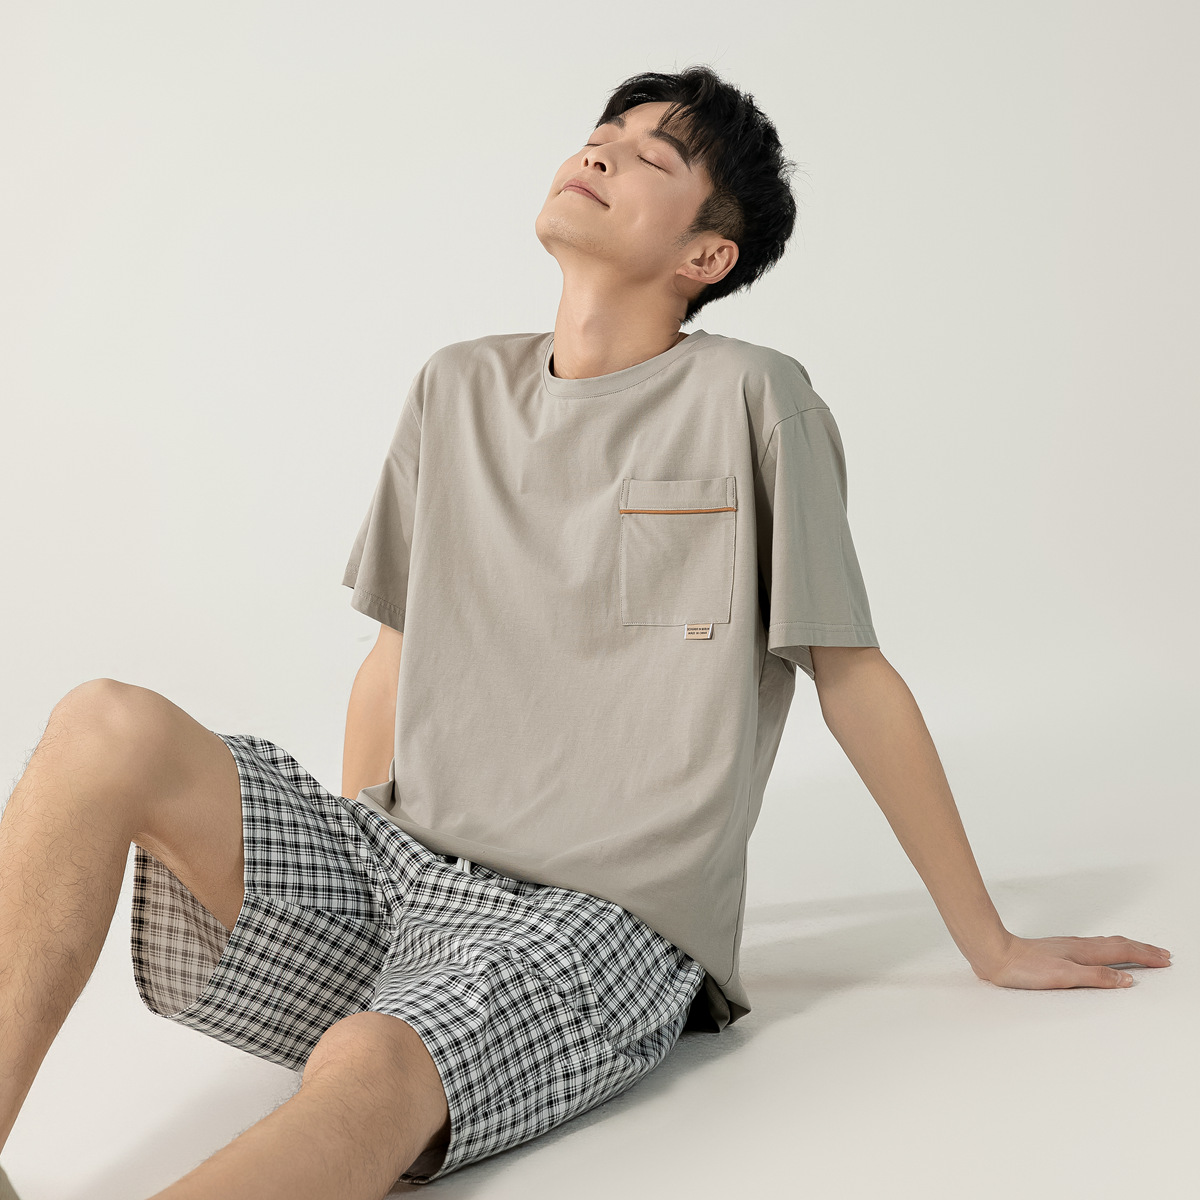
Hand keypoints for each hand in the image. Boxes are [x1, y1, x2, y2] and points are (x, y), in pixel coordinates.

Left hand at [973, 933, 1172, 989]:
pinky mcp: (1058, 950)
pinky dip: (1108, 948)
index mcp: (1083, 953)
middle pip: (1117, 944)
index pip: (1123, 953)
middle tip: (1163, 954)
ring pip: (1105, 944)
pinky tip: (1102, 953)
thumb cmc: (1024, 968)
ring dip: (1127, 946)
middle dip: (1142, 949)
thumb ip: (1096, 977)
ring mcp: (1067, 947)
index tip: (1165, 960)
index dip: (1146, 956)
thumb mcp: (1063, 976)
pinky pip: (1093, 947)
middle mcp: (1078, 946)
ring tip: (1141, 949)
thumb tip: (1127, 980)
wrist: (994, 954)